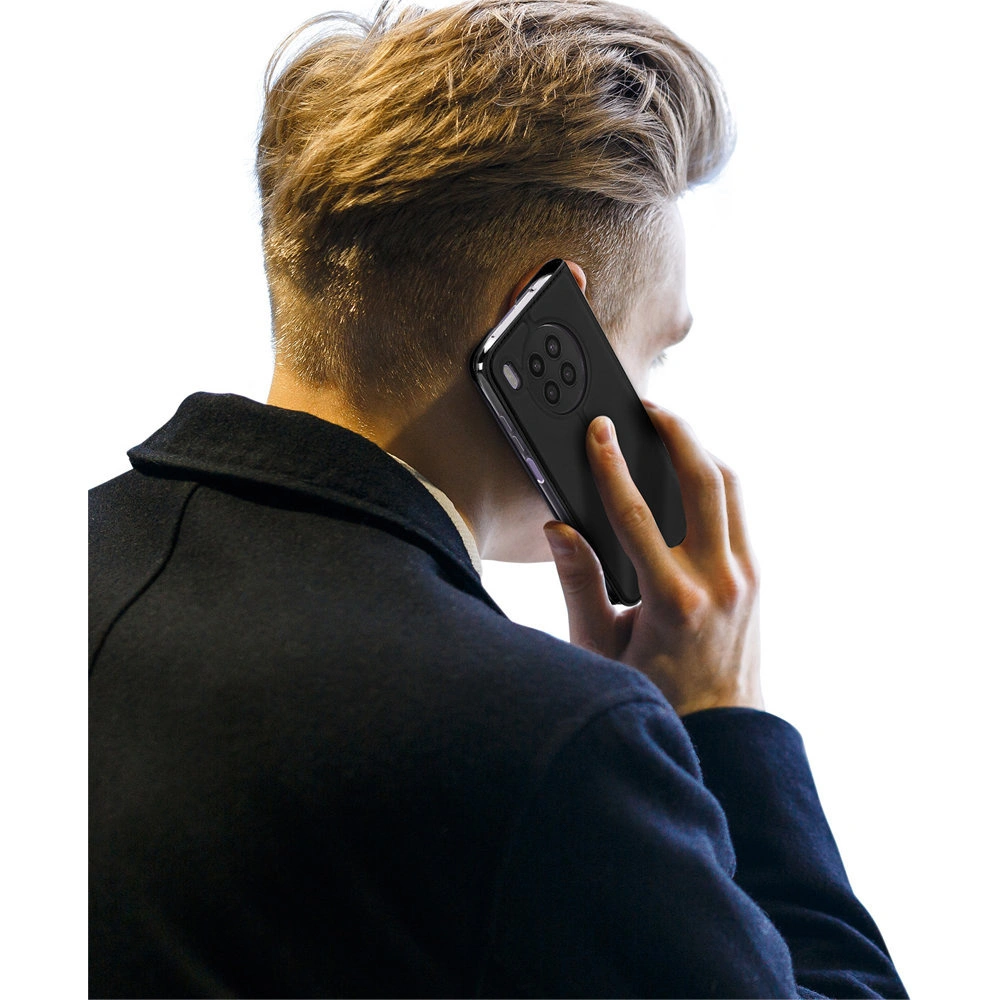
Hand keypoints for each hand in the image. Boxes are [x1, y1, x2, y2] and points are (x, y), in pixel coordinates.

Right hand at [542, 402, 762, 716]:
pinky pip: (738, 511)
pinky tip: (690, 473)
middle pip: (705, 481)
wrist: (722, 733)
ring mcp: (744, 578)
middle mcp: (717, 582)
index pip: (636, 515)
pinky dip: (715, 481)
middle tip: (648, 408)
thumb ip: (579, 585)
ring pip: (731, 488)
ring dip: (701, 451)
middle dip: (677, 433)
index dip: (611, 466)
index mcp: (673, 602)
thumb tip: (560, 529)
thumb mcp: (600, 649)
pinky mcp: (755, 578)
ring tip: (669, 430)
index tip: (598, 431)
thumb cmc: (655, 697)